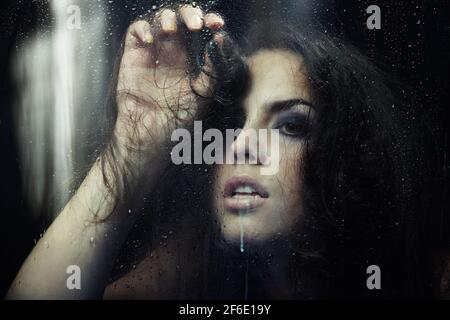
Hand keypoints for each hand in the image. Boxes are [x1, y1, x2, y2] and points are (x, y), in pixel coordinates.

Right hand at [114, 4, 224, 161]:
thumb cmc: (178, 119)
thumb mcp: (203, 95)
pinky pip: (135, 32)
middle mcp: (172, 52)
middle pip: (181, 19)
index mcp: (190, 59)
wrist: (150, 134)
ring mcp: (152, 53)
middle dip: (189, 14)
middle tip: (196, 24)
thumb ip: (212, 70)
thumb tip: (220, 40)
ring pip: (158, 21)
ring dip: (166, 18)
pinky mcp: (133, 56)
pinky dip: (142, 29)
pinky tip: (150, 39)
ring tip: (172, 29)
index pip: (201, 32)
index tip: (218, 24)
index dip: (209, 21)